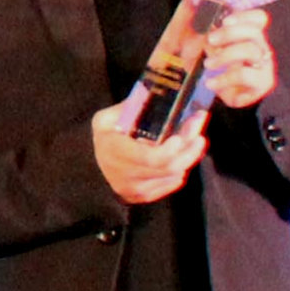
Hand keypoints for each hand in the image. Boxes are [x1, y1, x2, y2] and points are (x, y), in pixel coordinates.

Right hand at [90, 103, 207, 205]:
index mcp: (116, 152)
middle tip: (200, 135)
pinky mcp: (143, 196)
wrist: (89, 169)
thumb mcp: (105, 120)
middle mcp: (126, 175)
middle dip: (190, 151)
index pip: (151, 157)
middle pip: (169, 167)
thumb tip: (153, 94)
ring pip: (174, 176)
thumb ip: (127, 108)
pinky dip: (180, 170)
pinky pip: (171, 184)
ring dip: (187, 159)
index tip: (181, 136)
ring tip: (193, 143)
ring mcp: (135, 189)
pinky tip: (180, 158)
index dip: (172, 149)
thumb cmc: (103, 140)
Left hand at [199, 10, 278, 112]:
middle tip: (210, 40)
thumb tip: (197, 20)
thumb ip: (195, 34)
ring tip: (208, 64)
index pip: (258, 19)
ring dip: (225, 55)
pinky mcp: (261, 83)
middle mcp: (259, 47)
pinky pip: (246, 76)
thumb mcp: (195, 47)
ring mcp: (263, 65)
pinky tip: (211, 83)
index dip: (244, 17)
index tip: (224, 20)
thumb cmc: (208, 66)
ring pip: (251, 51)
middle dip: (229, 33)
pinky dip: (224, 79)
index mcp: (247, 35)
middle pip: (254, 32)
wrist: (215, 97)